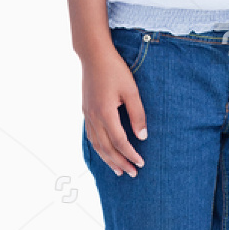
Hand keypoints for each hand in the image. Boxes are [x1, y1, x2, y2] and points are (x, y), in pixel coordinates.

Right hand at [83, 47, 147, 177]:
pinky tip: (104, 152)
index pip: (120, 142)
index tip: (141, 163)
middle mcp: (94, 117)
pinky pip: (91, 136)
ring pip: (96, 145)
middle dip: (120, 162)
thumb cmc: (115, 70)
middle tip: (132, 173)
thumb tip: (142, 137)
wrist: (94, 55)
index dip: (131, 154)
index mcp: (105, 113)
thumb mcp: (132, 91)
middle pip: (107, 148)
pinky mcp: (86, 111)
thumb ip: (137, 115)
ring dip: (108, 159)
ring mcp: (87, 115)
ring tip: (118, 170)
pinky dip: (99, 148)